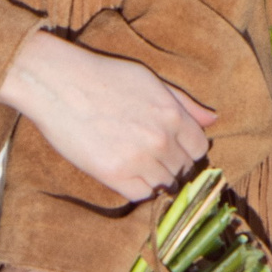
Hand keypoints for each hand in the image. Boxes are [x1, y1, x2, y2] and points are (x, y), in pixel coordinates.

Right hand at [0, 30, 213, 201]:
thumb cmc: (102, 76)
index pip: (200, 149)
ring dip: (157, 179)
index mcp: (173, 115)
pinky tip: (128, 176)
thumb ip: (184, 102)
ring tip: (139, 168)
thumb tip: (213, 119)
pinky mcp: (114, 174)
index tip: (174, 150)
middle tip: (153, 160)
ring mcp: (139, 159)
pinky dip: (140, 189)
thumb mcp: (150, 80)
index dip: (187, 151)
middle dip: (173, 166)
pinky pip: (142, 195)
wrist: (58, 82)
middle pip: (184, 170)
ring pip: (165, 185)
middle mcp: (161, 140)